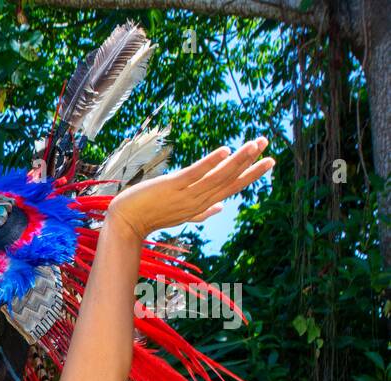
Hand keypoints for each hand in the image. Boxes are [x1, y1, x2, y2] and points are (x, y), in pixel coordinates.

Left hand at [105, 137, 273, 238]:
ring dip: (238, 160)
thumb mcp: (181, 213)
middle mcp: (197, 201)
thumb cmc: (151, 215)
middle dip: (250, 163)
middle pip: (229, 181)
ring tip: (255, 144)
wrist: (126, 222)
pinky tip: (225, 150)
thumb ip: (202, 211)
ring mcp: (185, 194)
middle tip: (268, 146)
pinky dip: (210, 163)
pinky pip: (195, 174)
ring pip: (218, 176)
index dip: (250, 175)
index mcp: (201, 205)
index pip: (231, 188)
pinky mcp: (172, 186)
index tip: (269, 162)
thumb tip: (221, 207)